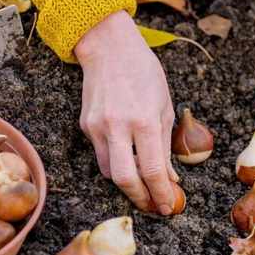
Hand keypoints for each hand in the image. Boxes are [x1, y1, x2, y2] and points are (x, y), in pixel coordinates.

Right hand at [75, 11, 179, 213]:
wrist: (108, 47)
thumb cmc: (144, 72)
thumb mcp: (165, 105)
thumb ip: (165, 145)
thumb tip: (169, 178)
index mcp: (144, 120)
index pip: (153, 169)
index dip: (161, 193)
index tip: (168, 206)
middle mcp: (118, 126)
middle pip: (124, 179)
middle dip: (140, 198)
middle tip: (152, 205)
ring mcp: (98, 127)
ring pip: (109, 171)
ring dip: (127, 183)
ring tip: (142, 185)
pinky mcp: (85, 125)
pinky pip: (101, 154)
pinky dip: (115, 162)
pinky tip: (127, 157)